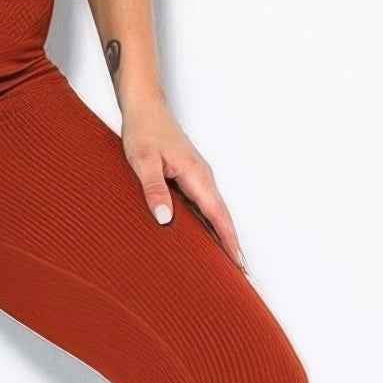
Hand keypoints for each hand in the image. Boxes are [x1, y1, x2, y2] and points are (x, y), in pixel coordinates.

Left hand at [120, 95, 247, 273]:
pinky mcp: (188, 178)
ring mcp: (197, 178)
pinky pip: (202, 206)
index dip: (229, 242)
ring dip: (220, 236)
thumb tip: (164, 219)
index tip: (240, 265)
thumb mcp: (143, 161)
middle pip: (221, 218)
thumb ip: (154, 189)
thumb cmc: (143, 131)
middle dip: (230, 245)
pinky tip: (202, 238)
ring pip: (213, 213)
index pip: (218, 216)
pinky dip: (207, 224)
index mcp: (197, 176)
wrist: (145, 107)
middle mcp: (203, 178)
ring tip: (225, 264)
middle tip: (239, 275)